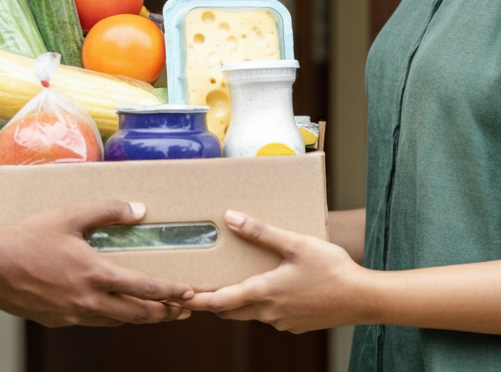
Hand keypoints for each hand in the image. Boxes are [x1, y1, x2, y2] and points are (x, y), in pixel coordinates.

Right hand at [0, 199, 194, 327]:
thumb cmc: (27, 237)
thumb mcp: (69, 215)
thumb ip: (106, 211)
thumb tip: (138, 209)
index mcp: (95, 274)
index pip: (145, 288)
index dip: (171, 292)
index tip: (191, 293)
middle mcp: (89, 301)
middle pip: (138, 314)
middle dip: (165, 313)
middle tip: (185, 311)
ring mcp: (74, 315)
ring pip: (117, 321)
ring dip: (140, 317)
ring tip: (156, 312)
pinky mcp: (59, 321)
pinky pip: (94, 320)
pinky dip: (111, 316)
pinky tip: (112, 307)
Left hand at [183, 210, 365, 332]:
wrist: (365, 299)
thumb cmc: (331, 269)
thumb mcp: (295, 243)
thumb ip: (261, 232)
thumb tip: (229, 218)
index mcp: (265, 293)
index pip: (221, 302)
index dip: (197, 300)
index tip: (178, 297)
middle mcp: (270, 313)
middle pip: (231, 311)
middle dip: (212, 302)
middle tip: (195, 289)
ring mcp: (284, 322)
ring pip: (250, 313)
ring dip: (236, 301)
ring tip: (226, 282)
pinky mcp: (296, 324)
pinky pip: (269, 315)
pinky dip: (259, 303)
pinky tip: (265, 286)